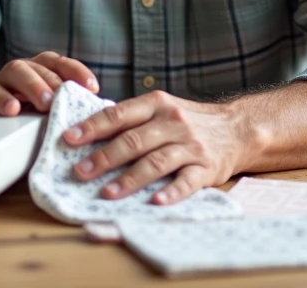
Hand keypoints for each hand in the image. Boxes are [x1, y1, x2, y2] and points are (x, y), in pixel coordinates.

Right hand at [0, 51, 97, 115]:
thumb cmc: (18, 105)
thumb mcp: (41, 104)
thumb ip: (62, 105)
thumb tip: (95, 115)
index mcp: (41, 68)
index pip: (62, 63)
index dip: (78, 72)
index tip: (93, 88)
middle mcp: (23, 68)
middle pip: (42, 67)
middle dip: (56, 82)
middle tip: (64, 99)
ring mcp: (2, 78)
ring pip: (17, 71)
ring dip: (34, 85)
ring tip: (45, 103)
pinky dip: (2, 99)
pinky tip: (12, 109)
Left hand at [63, 91, 247, 205]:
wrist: (238, 128)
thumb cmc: (190, 121)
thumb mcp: (162, 109)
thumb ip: (132, 119)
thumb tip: (87, 132)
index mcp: (157, 105)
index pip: (119, 114)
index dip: (93, 127)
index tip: (69, 139)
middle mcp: (173, 122)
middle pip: (133, 140)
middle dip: (104, 157)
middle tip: (80, 172)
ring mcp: (190, 145)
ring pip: (156, 161)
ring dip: (129, 178)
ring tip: (107, 193)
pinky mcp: (206, 168)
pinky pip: (187, 181)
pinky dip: (171, 192)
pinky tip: (154, 202)